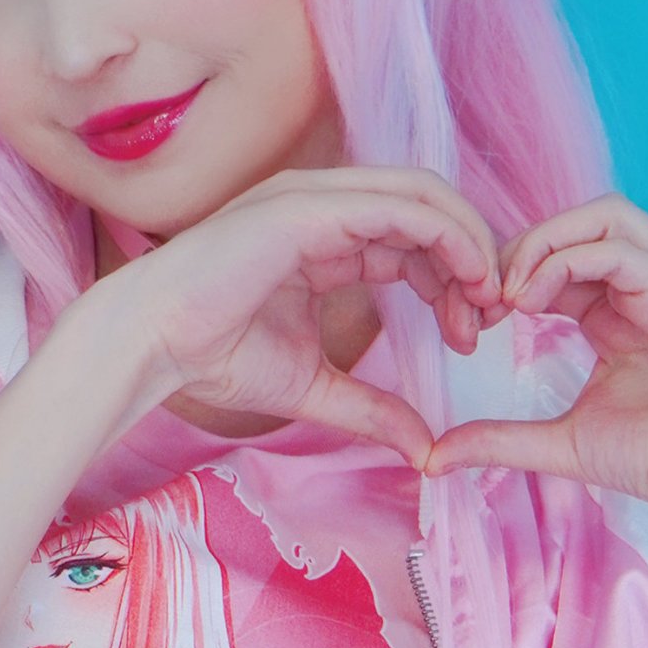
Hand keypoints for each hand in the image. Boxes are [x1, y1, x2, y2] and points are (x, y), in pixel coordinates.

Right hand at [90, 166, 501, 469]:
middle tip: (494, 314)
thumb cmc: (213, 356)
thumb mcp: (314, 387)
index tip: (473, 335)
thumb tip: (425, 449)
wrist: (153, 343)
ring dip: (468, 243)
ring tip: (487, 297)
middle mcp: (326, 206)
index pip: (412, 239)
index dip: (452, 280)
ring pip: (424, 197)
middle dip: (471, 257)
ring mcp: (318, 198)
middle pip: (428, 210)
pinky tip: (465, 280)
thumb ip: (373, 409)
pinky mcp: (311, 205)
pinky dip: (446, 237)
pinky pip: (402, 207)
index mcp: (325, 238)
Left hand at [424, 196, 647, 537]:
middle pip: (579, 221)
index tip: (469, 320)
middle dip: (520, 248)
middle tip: (479, 299)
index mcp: (622, 307)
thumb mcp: (564, 445)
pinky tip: (533, 303)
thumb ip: (502, 440)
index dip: (507, 274)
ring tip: (506, 296)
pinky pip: (622, 250)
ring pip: (604, 217)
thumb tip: (434, 456)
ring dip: (543, 244)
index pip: (559, 257)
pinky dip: (568, 263)